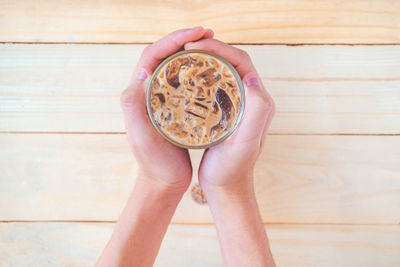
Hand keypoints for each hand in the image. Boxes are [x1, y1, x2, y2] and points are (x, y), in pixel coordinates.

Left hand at [121, 27, 213, 191]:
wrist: (163, 182)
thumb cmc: (153, 162)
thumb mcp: (142, 136)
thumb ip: (134, 106)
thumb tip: (142, 70)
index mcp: (139, 92)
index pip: (153, 55)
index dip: (173, 39)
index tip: (197, 33)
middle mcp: (149, 91)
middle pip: (165, 55)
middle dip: (185, 39)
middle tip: (209, 33)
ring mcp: (163, 99)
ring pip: (177, 67)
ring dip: (194, 53)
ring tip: (214, 47)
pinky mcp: (176, 108)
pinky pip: (186, 82)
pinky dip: (199, 71)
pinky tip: (215, 71)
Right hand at [184, 39, 275, 266]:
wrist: (227, 187)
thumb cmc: (234, 169)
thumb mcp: (246, 143)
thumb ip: (256, 111)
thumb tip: (252, 78)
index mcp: (258, 101)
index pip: (241, 62)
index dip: (219, 48)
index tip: (194, 45)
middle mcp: (249, 99)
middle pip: (230, 62)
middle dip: (209, 48)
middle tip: (184, 46)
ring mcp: (236, 105)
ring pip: (220, 72)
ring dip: (203, 60)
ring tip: (182, 57)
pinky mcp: (223, 113)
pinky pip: (211, 86)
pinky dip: (197, 77)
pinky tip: (182, 79)